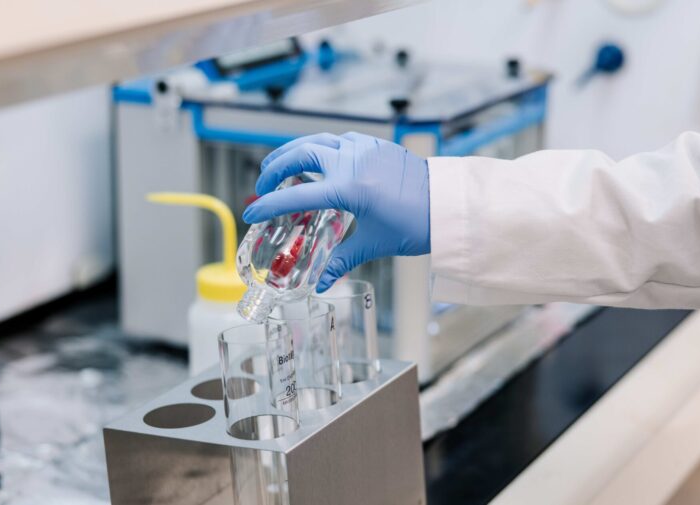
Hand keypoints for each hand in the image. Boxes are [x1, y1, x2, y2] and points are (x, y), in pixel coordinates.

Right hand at [243, 132, 429, 291]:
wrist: (448, 204)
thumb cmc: (415, 224)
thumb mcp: (374, 244)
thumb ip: (341, 260)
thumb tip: (320, 285)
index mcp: (349, 188)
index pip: (296, 196)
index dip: (269, 205)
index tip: (251, 213)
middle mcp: (352, 161)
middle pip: (299, 155)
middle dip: (275, 168)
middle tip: (263, 185)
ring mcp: (363, 148)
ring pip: (316, 141)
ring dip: (293, 152)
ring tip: (279, 166)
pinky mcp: (375, 144)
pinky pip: (337, 139)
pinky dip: (319, 147)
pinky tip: (315, 159)